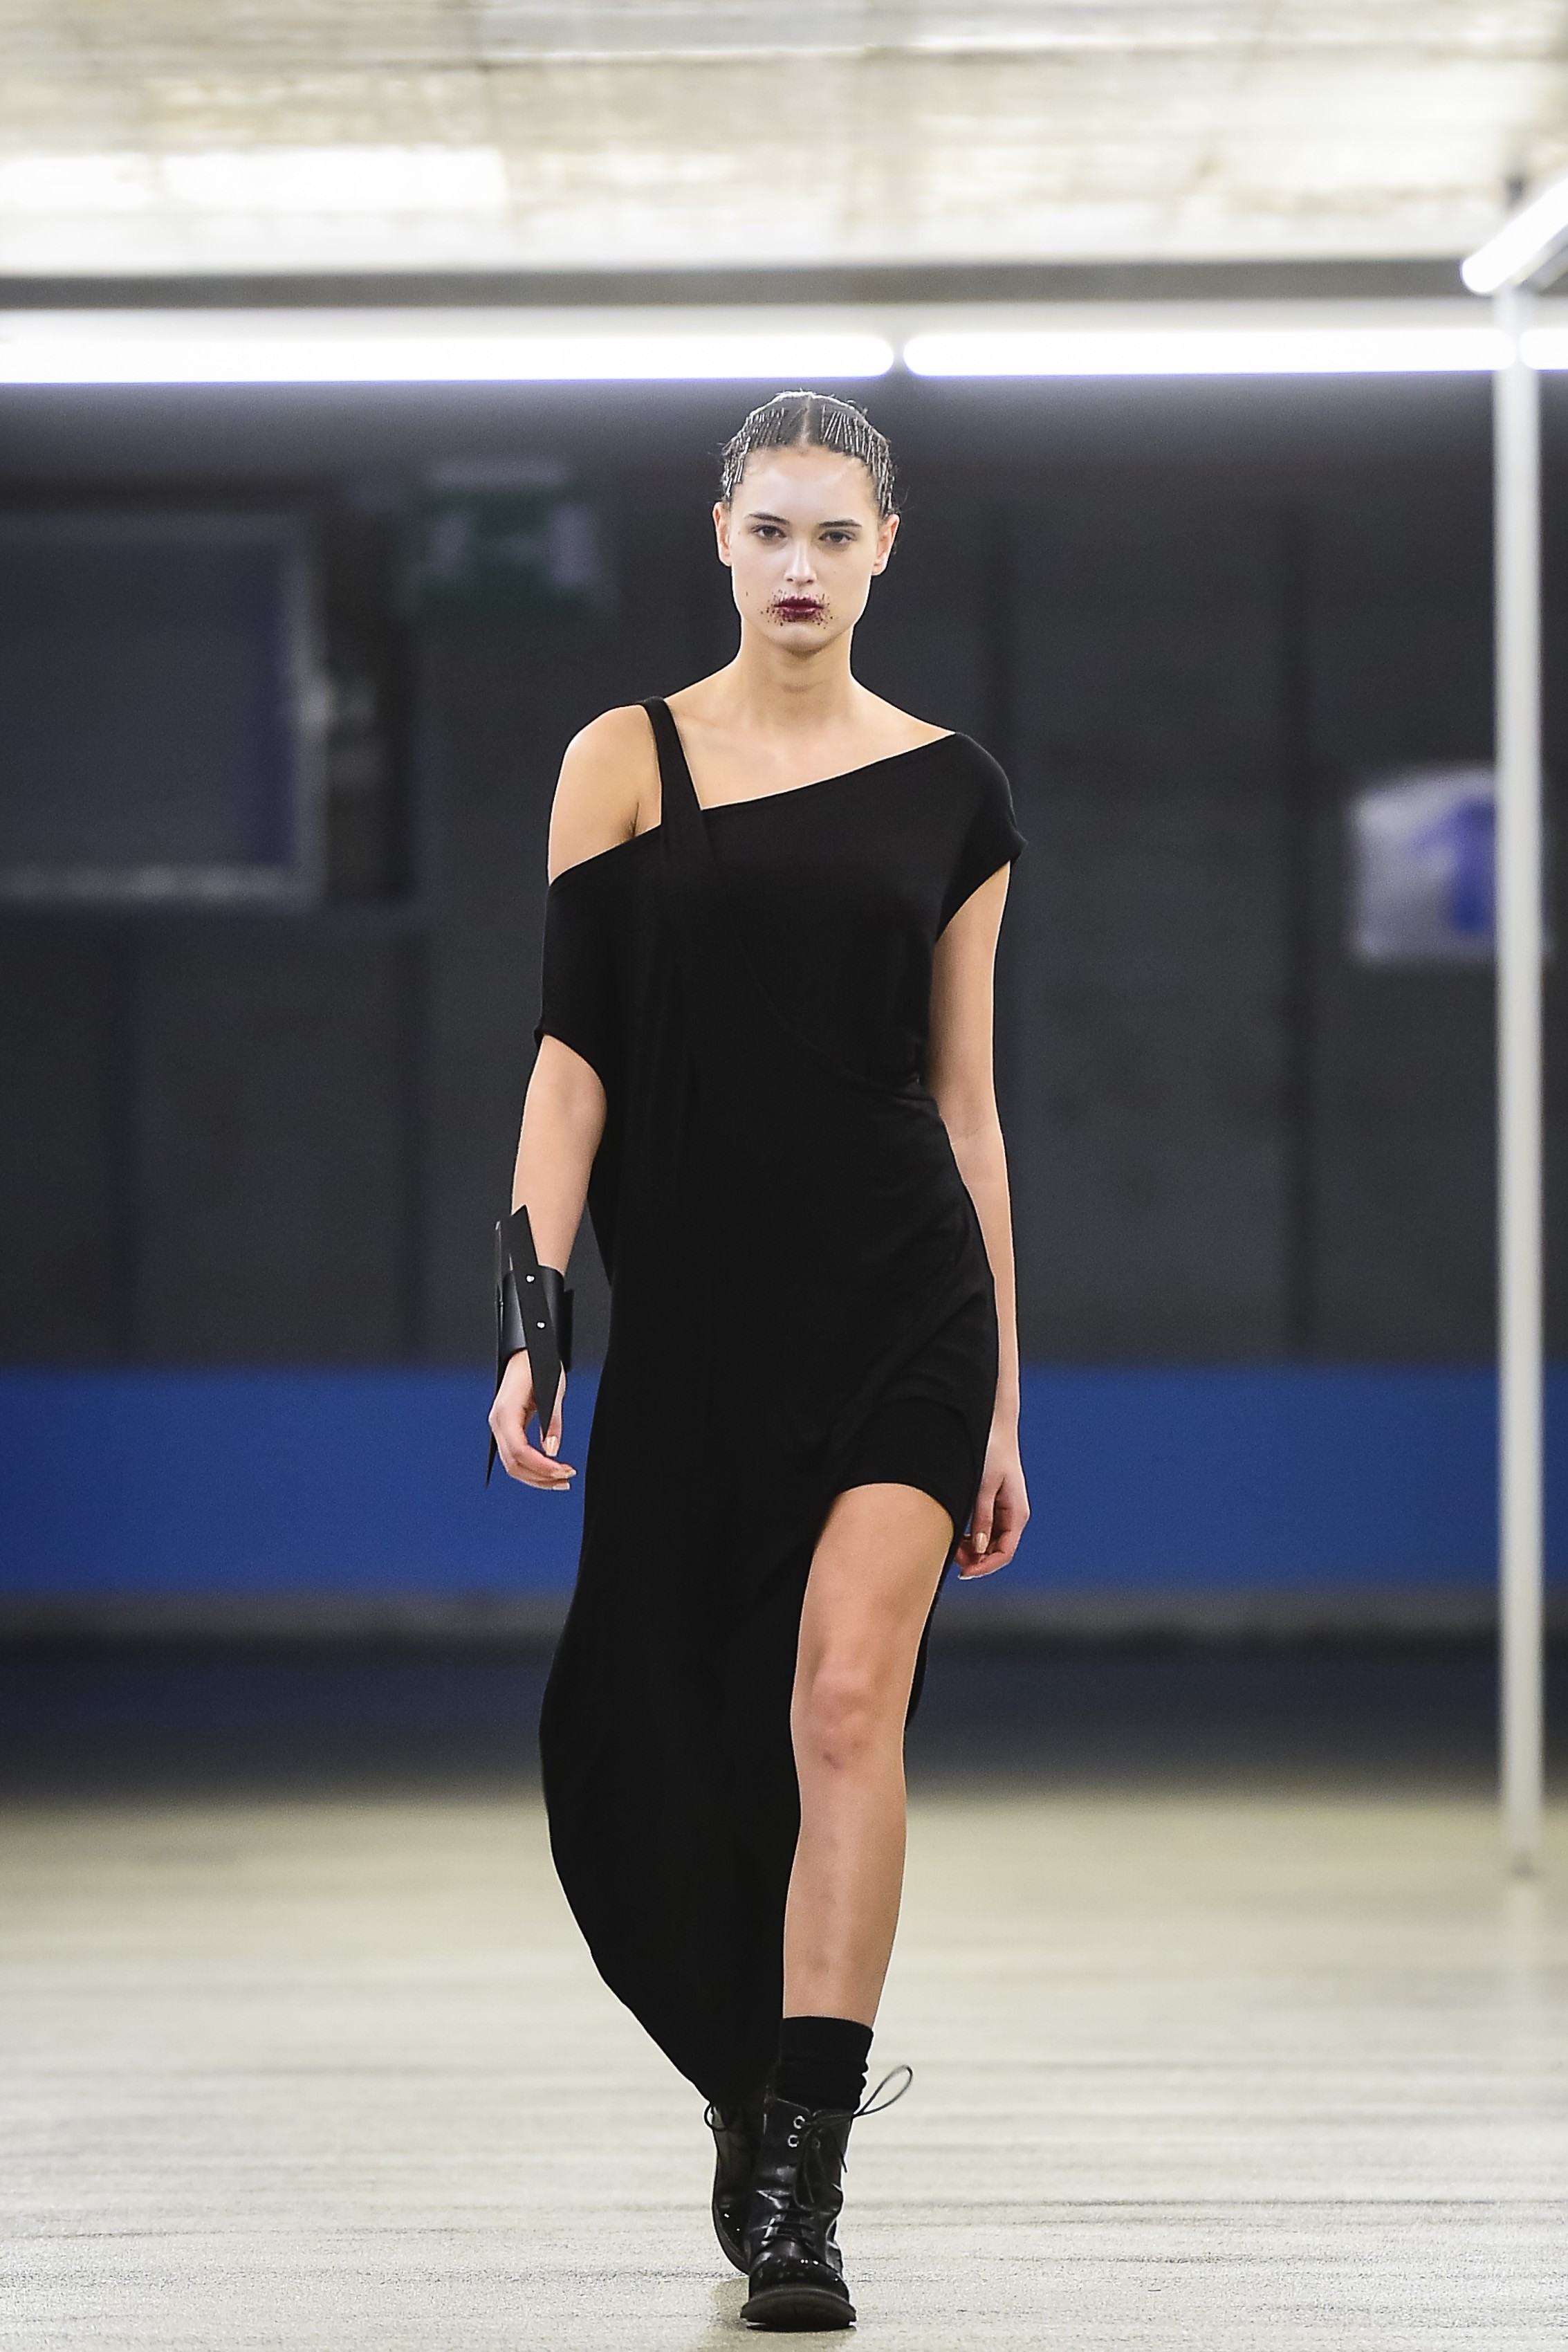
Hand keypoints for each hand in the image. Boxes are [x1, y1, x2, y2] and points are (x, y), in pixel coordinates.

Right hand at [488, 1350, 574, 1489]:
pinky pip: (514, 1456)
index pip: (519, 1450)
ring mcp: (499, 1426)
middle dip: (540, 1477)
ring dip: (536, 1477)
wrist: (526, 1352)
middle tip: (566, 1480)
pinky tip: (547, 1470)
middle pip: (513, 1463)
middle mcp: (497, 1421)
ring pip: (512, 1464)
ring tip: (560, 1479)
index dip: (540, 1466)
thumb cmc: (538, 1363)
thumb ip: (552, 1421)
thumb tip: (552, 1450)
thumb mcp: (553, 1389)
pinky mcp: (506, 1429)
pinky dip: (530, 1467)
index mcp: (506, 1411)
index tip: (562, 1471)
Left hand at [956, 1419, 1027, 1578]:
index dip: (984, 1567)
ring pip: (988, 1542)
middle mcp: (1013, 1515)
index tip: (963, 1572)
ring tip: (951, 1545)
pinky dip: (971, 1536)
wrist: (993, 1424)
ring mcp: (1004, 1510)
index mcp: (1016, 1513)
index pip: (1004, 1553)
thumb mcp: (983, 1486)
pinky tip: (956, 1533)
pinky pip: (984, 1529)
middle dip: (975, 1559)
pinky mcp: (994, 1503)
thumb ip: (981, 1517)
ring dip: (971, 1549)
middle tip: (951, 1558)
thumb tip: (977, 1549)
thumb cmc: (992, 1450)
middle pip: (996, 1551)